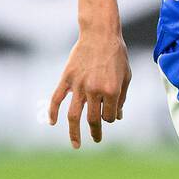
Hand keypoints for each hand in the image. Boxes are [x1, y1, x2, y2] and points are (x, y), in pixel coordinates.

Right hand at [48, 0, 131, 148]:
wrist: (100, 34)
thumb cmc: (117, 55)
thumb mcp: (126, 76)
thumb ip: (122, 98)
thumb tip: (117, 117)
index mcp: (111, 91)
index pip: (109, 116)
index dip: (111, 117)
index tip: (111, 113)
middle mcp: (94, 91)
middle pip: (93, 120)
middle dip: (95, 132)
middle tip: (96, 139)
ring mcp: (79, 86)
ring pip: (74, 116)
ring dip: (74, 133)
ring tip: (76, 144)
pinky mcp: (67, 78)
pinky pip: (56, 99)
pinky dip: (53, 112)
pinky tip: (52, 123)